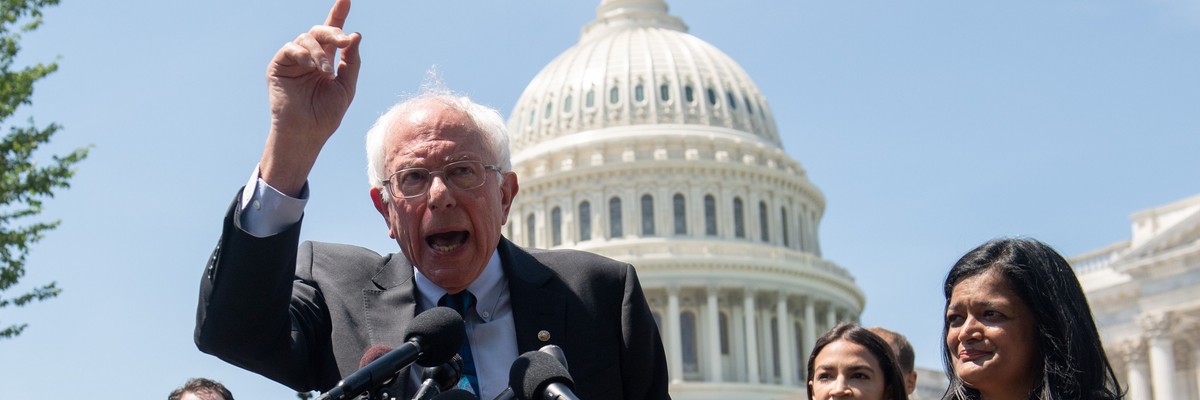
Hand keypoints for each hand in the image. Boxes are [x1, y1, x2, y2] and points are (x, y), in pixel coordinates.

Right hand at [260, 0, 361, 195]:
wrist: (307, 132)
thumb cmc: (326, 114)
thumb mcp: (346, 86)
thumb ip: (352, 61)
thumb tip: (355, 35)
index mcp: (326, 60)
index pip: (332, 33)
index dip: (339, 14)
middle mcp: (309, 57)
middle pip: (320, 31)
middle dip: (333, 32)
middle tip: (343, 41)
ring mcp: (293, 60)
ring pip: (306, 38)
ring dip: (320, 52)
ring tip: (326, 72)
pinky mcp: (279, 65)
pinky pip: (291, 49)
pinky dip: (303, 54)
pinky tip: (310, 67)